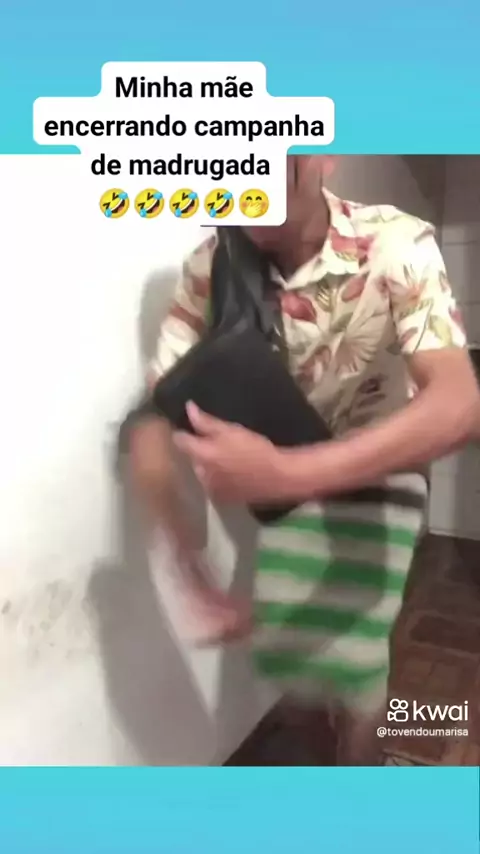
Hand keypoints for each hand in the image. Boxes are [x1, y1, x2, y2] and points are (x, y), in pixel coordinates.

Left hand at [173, 402, 294, 504]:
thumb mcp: (232, 430)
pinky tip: (233, 474)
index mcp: (202, 455)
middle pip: (192, 457)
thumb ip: (206, 422)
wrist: (278, 478)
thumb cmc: (255, 449)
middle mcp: (201, 474)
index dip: (184, 433)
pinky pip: (212, 485)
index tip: (190, 428)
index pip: (180, 441)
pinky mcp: (220, 500)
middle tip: (218, 444)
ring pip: (202, 472)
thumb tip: (188, 408)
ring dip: (208, 466)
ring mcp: (210, 489)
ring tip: (227, 460)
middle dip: (200, 450)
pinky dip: (218, 479)